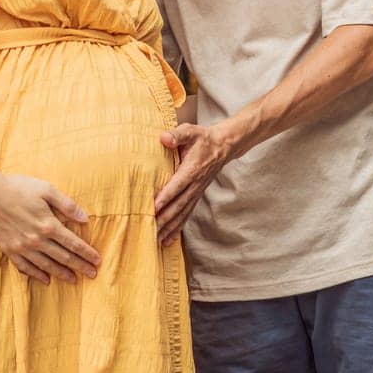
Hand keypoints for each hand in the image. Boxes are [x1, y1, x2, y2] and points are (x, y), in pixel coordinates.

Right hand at [0, 173, 100, 284]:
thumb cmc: (19, 188)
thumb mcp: (46, 190)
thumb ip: (67, 205)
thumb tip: (85, 218)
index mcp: (48, 225)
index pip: (73, 244)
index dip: (87, 253)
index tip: (97, 261)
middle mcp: (37, 240)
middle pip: (63, 257)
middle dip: (80, 266)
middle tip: (92, 275)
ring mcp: (22, 247)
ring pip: (46, 265)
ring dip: (61, 274)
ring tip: (73, 280)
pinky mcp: (9, 250)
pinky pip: (25, 267)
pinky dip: (36, 274)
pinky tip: (45, 279)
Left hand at [154, 123, 236, 245]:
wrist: (223, 147)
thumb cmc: (203, 138)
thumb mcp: (191, 131)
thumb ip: (177, 134)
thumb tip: (164, 138)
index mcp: (192, 169)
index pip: (177, 185)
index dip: (166, 196)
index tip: (153, 207)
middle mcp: (195, 185)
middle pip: (178, 205)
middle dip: (164, 218)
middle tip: (150, 229)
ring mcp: (196, 193)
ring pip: (182, 214)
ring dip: (169, 228)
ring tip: (156, 241)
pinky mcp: (196, 196)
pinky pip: (186, 215)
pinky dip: (177, 229)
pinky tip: (168, 240)